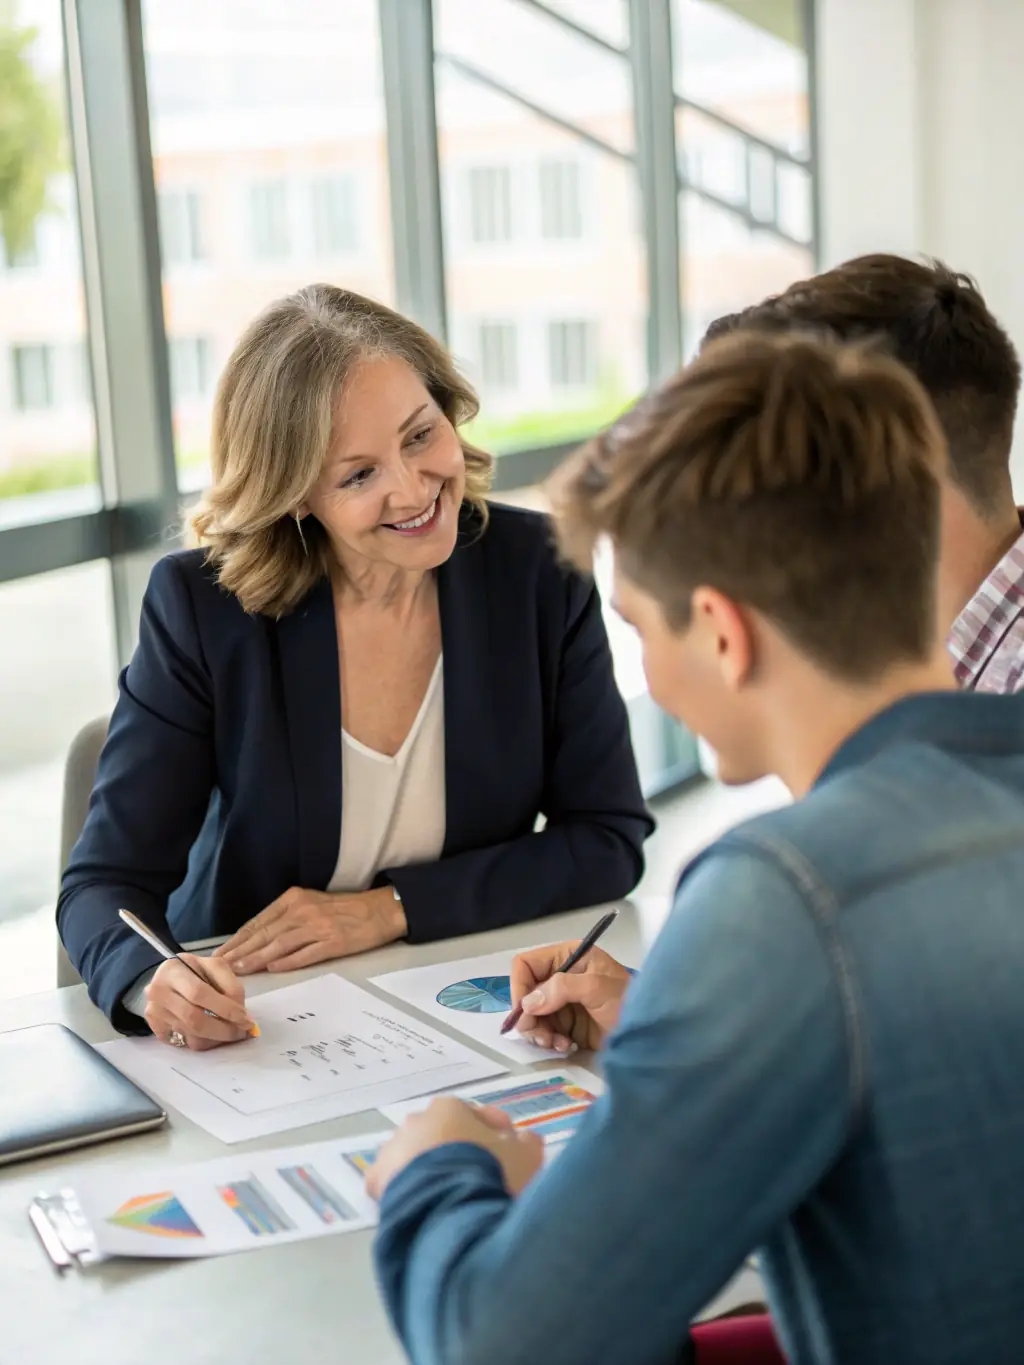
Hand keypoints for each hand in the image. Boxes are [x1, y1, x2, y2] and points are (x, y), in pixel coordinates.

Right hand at [144, 954, 254, 1051]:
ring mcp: (154, 1013)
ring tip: (232, 1033)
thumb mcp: (214, 967)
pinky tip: (214, 1035)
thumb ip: (230, 986)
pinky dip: (205, 1042)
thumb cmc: (194, 971)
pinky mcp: (155, 1028)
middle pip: (194, 1019)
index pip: (200, 993)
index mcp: (173, 970)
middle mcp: (158, 992)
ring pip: (191, 1036)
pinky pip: (184, 1043)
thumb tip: (242, 1015)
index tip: (245, 1019)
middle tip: (242, 1032)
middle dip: (223, 1029)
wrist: (166, 979)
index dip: (225, 1008)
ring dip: (217, 1038)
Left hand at [214, 886, 406, 974]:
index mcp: (295, 899)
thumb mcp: (312, 904)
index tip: (220, 953)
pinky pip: (305, 953)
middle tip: (219, 966)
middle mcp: (303, 910)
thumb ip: (286, 919)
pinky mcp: (333, 942)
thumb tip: (258, 940)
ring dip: (257, 958)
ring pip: (280, 944)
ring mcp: (318, 926)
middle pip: (264, 933)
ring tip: (239, 971)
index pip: (258, 921)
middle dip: (239, 951)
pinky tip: (273, 969)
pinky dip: (287, 962)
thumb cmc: (345, 909)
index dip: (237, 939)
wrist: (380, 910)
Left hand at [366, 1097, 543, 1202]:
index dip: (496, 1131)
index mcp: (450, 1108)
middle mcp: (417, 1121)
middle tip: (481, 1174)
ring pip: (417, 1156)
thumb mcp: (525, 1156)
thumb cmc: (489, 1174)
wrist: (450, 1208)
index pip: (476, 1115)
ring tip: (452, 1194)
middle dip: (462, 1149)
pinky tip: (424, 1203)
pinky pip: (395, 1182)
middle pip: (444, 1134)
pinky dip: (408, 1189)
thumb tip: (523, 1139)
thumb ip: (526, 1142)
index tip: (510, 1149)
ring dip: (433, 1169)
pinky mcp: (377, 1180)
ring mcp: (393, 1149)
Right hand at [510, 942, 630, 1052]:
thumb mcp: (597, 988)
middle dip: (530, 1017)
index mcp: (568, 956)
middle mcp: (561, 976)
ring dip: (539, 1033)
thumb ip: (561, 988)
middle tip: (542, 1038)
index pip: (526, 964)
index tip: (525, 1013)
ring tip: (557, 1044)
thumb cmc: (628, 1002)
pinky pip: (543, 1031)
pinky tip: (566, 1046)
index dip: (520, 987)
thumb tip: (528, 1003)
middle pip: (526, 994)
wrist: (649, 1034)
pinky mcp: (567, 1024)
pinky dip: (549, 1041)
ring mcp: (563, 1001)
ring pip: (531, 1016)